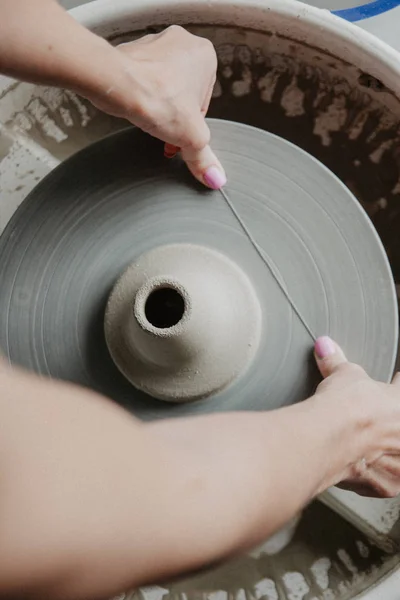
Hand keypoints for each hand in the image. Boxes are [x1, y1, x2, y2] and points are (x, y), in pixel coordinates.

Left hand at [87, 26, 225, 188]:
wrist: (116, 83)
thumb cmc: (156, 97)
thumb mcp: (191, 137)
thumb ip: (204, 158)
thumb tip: (214, 176)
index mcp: (206, 56)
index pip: (205, 102)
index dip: (192, 126)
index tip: (181, 139)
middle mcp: (182, 42)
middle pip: (184, 94)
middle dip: (175, 116)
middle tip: (165, 132)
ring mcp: (155, 44)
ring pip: (163, 86)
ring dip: (158, 107)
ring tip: (150, 120)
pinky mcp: (132, 52)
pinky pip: (143, 79)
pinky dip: (141, 96)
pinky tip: (137, 109)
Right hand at [314, 336, 399, 497]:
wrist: (326, 440)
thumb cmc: (344, 409)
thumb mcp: (342, 375)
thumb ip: (336, 361)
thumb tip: (326, 346)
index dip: (395, 386)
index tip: (391, 385)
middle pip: (397, 428)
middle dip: (385, 423)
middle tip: (368, 419)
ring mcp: (399, 464)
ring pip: (394, 457)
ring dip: (382, 450)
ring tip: (362, 443)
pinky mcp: (385, 486)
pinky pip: (381, 480)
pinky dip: (369, 473)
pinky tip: (356, 462)